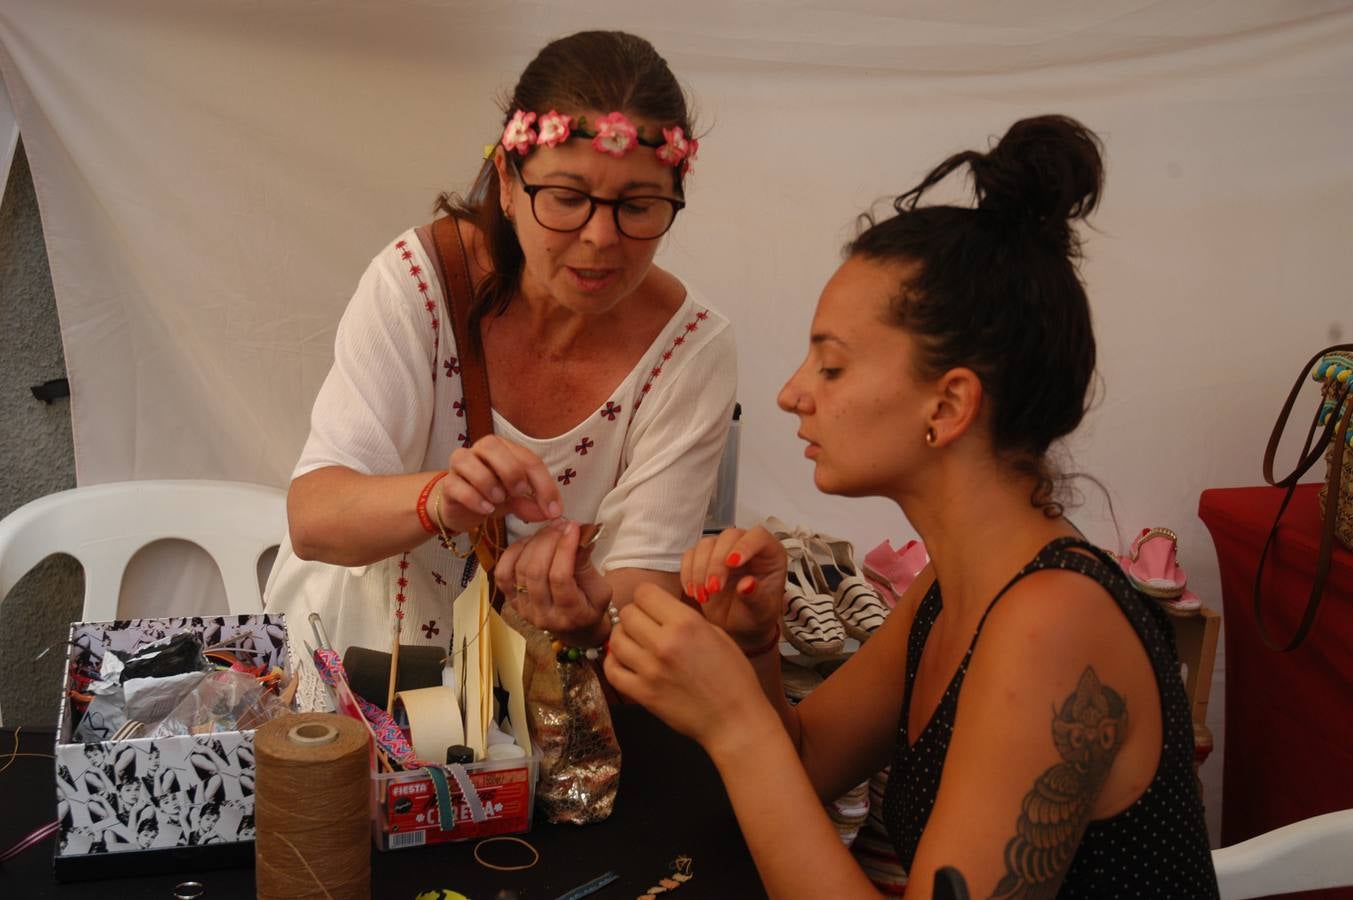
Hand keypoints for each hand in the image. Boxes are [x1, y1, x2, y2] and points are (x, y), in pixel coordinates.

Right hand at [436, 435, 562, 532]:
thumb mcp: (517, 501)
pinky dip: (473, 498)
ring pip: (469, 461)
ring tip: (499, 500)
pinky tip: (485, 509)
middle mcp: (480, 450)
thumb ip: (533, 504)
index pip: (527, 458)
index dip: (543, 484)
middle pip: (493, 446)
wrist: (462, 510)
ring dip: (488, 482)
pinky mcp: (447, 484)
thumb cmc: (493, 497)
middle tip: (520, 493)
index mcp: (504, 449)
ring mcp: (460, 464)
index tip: (553, 510)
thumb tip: (551, 512)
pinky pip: (455, 484)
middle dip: (511, 471)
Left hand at [495, 519, 612, 644]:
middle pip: (535, 572)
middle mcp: (542, 614)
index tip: (572, 527)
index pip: (560, 577)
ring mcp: (523, 609)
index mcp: (571, 613)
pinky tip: (529, 542)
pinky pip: (502, 573)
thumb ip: (587, 564)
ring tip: (549, 531)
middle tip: (560, 525)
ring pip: (519, 569)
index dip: (564, 548)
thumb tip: (579, 534)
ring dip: (533, 543)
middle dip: (547, 541)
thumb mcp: (601, 588)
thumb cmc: (590, 606)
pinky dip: (513, 552)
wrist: (575, 628)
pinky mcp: (511, 600)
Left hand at [604, 584, 775, 752]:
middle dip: (634, 615)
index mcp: (686, 623)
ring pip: (616, 639)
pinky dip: (613, 662)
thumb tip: (661, 610)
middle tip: (643, 625)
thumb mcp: (718, 634)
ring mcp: (650, 670)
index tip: (651, 606)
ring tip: (634, 643)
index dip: (646, 597)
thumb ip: (686, 618)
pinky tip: (625, 661)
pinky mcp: (642, 694)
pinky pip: (612, 670)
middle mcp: (665, 642)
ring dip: (623, 637)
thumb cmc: (733, 678)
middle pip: (626, 613)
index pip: (644, 592)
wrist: (734, 721)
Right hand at [679, 526, 785, 650]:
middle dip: (717, 562)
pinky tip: (693, 592)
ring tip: (703, 595)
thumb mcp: (761, 611)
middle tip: (713, 588)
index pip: (758, 536)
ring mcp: (723, 550)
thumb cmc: (756, 615)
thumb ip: (756, 597)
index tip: (732, 563)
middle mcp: (746, 546)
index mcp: (769, 553)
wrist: (740, 625)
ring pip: (706, 544)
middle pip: (728, 537)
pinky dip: (688, 573)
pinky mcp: (704, 558)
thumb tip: (747, 584)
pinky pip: (690, 555)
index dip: (745, 545)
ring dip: (700, 569)